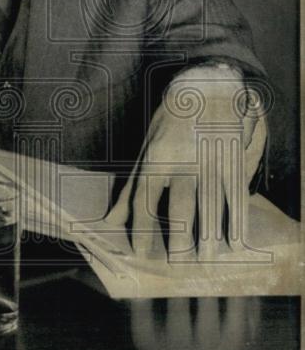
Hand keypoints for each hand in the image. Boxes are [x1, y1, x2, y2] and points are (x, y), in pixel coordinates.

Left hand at [105, 66, 265, 259]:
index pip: (146, 200)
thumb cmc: (170, 121)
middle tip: (178, 265)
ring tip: (207, 259)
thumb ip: (131, 187)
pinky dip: (237, 222)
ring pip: (211, 205)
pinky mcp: (235, 159)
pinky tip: (235, 243)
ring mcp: (212, 160)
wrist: (207, 84)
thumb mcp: (145, 148)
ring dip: (210, 236)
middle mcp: (184, 161)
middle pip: (182, 207)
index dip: (143, 229)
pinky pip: (236, 196)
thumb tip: (111, 220)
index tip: (142, 253)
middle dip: (180, 239)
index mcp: (157, 158)